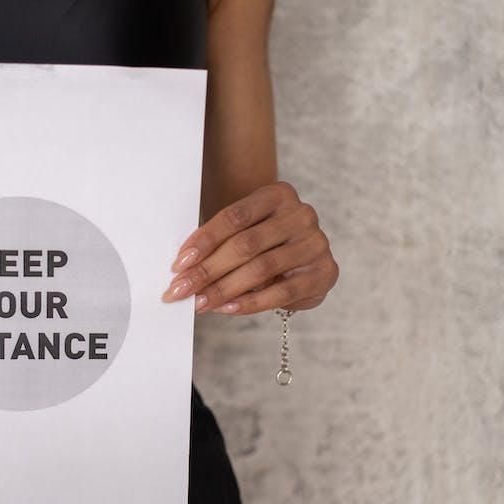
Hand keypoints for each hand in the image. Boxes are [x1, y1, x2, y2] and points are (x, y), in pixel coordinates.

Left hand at [161, 181, 337, 314]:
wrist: (301, 257)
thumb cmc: (264, 239)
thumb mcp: (245, 230)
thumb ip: (220, 241)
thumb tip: (183, 269)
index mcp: (278, 194)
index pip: (235, 216)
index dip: (204, 240)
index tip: (179, 264)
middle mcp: (301, 215)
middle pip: (246, 244)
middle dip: (208, 270)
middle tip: (180, 290)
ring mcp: (315, 243)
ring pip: (261, 269)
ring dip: (223, 290)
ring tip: (198, 303)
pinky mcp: (325, 272)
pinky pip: (281, 293)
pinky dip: (249, 303)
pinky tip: (226, 309)